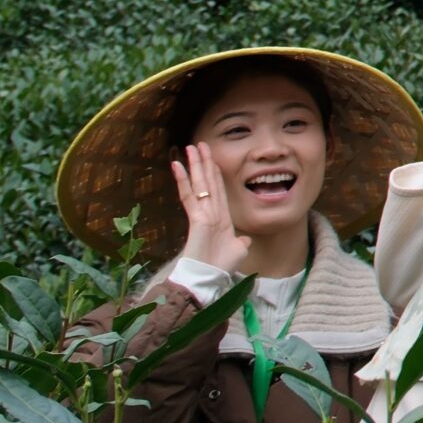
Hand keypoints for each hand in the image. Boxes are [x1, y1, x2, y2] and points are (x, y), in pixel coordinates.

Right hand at [169, 145, 249, 271]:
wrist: (209, 278)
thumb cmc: (221, 267)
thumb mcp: (238, 250)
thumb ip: (240, 242)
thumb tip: (245, 239)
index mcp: (221, 217)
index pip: (218, 190)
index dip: (215, 174)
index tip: (212, 159)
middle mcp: (211, 211)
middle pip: (207, 182)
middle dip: (204, 163)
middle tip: (199, 144)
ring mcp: (202, 213)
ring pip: (198, 183)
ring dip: (195, 165)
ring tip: (190, 147)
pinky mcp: (196, 217)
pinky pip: (189, 195)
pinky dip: (183, 179)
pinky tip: (177, 165)